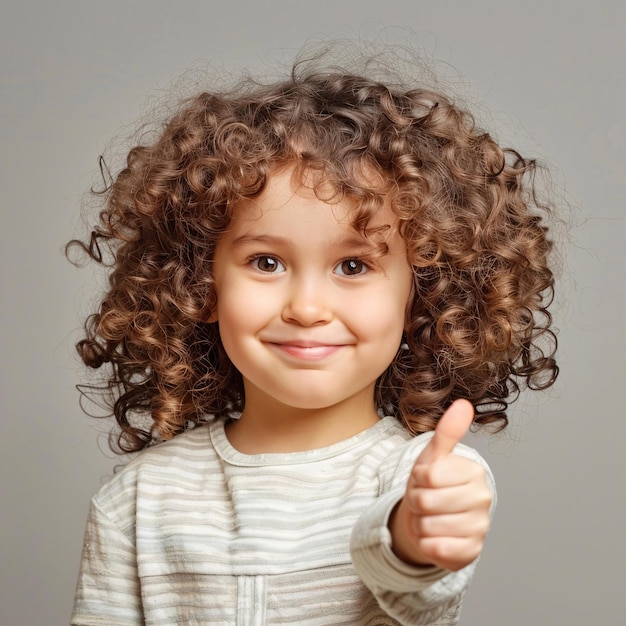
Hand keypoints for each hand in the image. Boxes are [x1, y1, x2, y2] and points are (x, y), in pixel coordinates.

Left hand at [389, 399, 491, 570]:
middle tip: (424, 500)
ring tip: (429, 517)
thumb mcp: (433, 457)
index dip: (417, 478)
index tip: (425, 480)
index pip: (428, 475)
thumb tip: (463, 403)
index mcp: (474, 472)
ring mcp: (479, 528)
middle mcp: (482, 499)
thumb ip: (447, 432)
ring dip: (420, 523)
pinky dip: (426, 544)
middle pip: (426, 501)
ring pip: (428, 526)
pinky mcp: (471, 553)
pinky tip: (435, 537)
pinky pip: (434, 549)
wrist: (431, 520)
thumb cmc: (431, 485)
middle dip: (416, 501)